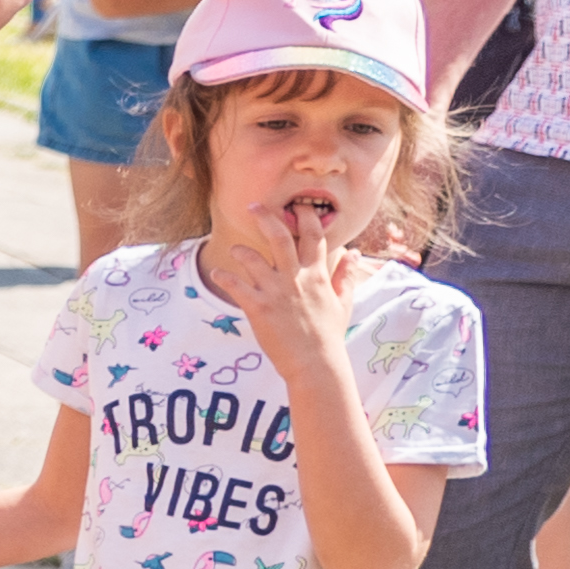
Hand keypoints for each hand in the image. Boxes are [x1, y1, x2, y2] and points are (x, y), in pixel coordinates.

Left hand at [234, 195, 356, 360]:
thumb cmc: (329, 334)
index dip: (306, 217)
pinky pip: (236, 285)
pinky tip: (217, 274)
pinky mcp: (258, 306)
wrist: (316, 363)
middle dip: (266, 218)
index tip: (298, 205)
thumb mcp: (343, 302)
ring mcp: (276, 291)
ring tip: (235, 249)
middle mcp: (296, 278)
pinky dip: (224, 277)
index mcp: (317, 275)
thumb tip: (353, 253)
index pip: (314, 237)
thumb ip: (346, 276)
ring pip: (253, 258)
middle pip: (280, 237)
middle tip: (253, 206)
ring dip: (241, 250)